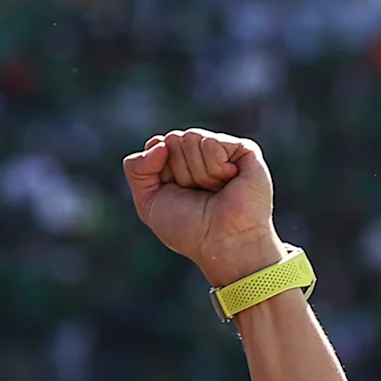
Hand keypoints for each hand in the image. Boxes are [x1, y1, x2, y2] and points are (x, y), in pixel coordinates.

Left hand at [123, 129, 285, 290]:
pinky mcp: (244, 150)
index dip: (159, 169)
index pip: (157, 145)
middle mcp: (200, 155)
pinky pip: (210, 142)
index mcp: (178, 165)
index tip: (173, 191)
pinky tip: (228, 181)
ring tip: (214, 190)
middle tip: (197, 194)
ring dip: (197, 173)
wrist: (222, 242)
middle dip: (179, 172)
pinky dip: (214, 167)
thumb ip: (136, 168)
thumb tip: (159, 143)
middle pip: (172, 140)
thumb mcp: (148, 202)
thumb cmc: (188, 228)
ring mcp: (223, 151)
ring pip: (190, 138)